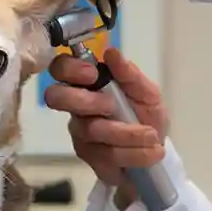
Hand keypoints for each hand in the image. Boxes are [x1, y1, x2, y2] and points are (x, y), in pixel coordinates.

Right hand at [43, 49, 167, 206]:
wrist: (156, 151)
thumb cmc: (146, 115)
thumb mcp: (147, 93)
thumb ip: (130, 75)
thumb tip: (111, 52)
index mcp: (87, 85)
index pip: (60, 69)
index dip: (69, 69)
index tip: (93, 74)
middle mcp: (76, 108)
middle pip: (55, 97)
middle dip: (84, 100)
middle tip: (111, 105)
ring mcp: (80, 134)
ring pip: (91, 130)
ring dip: (127, 133)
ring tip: (151, 135)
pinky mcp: (89, 158)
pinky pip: (107, 155)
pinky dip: (135, 153)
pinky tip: (151, 151)